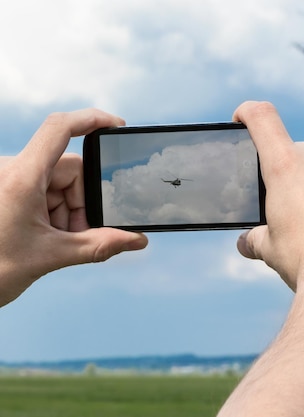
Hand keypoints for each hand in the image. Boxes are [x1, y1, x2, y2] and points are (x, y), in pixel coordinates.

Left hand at [0, 109, 147, 306]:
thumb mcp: (52, 256)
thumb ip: (99, 246)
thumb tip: (137, 240)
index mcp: (22, 178)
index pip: (59, 129)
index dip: (91, 119)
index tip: (118, 125)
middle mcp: (14, 171)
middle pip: (70, 171)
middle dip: (81, 204)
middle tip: (75, 235)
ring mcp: (11, 180)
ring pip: (59, 184)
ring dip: (67, 212)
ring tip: (55, 242)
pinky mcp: (10, 191)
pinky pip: (45, 192)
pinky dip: (54, 214)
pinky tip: (46, 237)